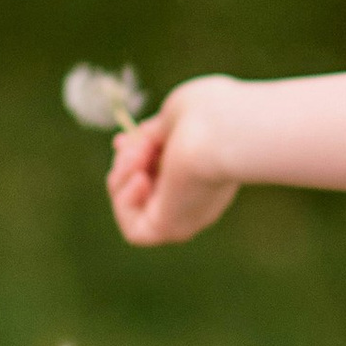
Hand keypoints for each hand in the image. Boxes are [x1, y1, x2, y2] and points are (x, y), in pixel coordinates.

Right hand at [108, 78, 244, 246]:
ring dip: (124, 174)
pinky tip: (141, 177)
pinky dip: (126, 201)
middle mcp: (198, 197)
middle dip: (126, 164)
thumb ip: (153, 133)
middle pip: (143, 190)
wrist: (223, 130)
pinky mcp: (173, 230)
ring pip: (133, 207)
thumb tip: (124, 144)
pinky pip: (135, 230)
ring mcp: (186, 216)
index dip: (135, 158)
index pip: (162, 174)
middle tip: (129, 143)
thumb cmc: (207, 114)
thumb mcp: (174, 117)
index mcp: (205, 169)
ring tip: (141, 151)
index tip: (122, 140)